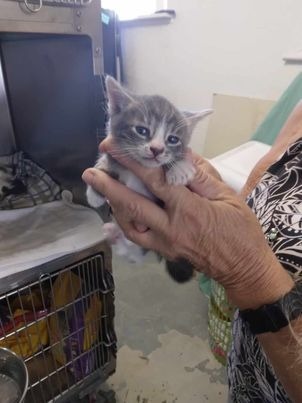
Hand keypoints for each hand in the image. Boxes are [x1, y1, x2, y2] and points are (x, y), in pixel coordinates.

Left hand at [82, 139, 292, 308]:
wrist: (243, 267)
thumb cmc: (240, 230)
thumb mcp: (227, 196)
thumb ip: (201, 175)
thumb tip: (180, 153)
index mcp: (188, 209)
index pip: (154, 181)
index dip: (131, 162)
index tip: (112, 147)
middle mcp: (170, 228)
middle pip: (132, 205)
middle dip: (108, 186)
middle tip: (90, 172)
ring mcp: (164, 244)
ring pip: (130, 225)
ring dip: (113, 205)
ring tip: (103, 188)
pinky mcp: (164, 252)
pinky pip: (138, 238)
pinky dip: (125, 224)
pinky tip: (119, 212)